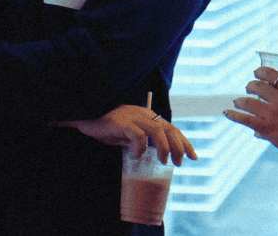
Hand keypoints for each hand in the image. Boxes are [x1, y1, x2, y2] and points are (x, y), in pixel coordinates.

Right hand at [62, 104, 197, 165]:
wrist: (84, 115)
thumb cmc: (104, 125)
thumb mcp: (125, 134)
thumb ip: (138, 140)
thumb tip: (147, 154)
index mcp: (146, 115)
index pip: (171, 127)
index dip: (184, 142)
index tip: (193, 156)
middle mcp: (142, 114)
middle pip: (169, 129)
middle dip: (179, 147)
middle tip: (179, 163)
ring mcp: (132, 117)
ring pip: (158, 132)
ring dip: (164, 148)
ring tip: (163, 162)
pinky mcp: (121, 122)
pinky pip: (138, 136)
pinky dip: (140, 148)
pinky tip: (136, 156)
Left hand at [224, 66, 277, 158]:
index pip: (272, 75)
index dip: (261, 72)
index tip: (256, 73)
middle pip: (258, 86)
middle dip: (251, 85)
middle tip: (248, 88)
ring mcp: (272, 113)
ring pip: (248, 102)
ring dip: (240, 100)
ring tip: (237, 101)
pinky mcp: (266, 127)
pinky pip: (244, 118)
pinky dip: (233, 115)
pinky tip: (227, 113)